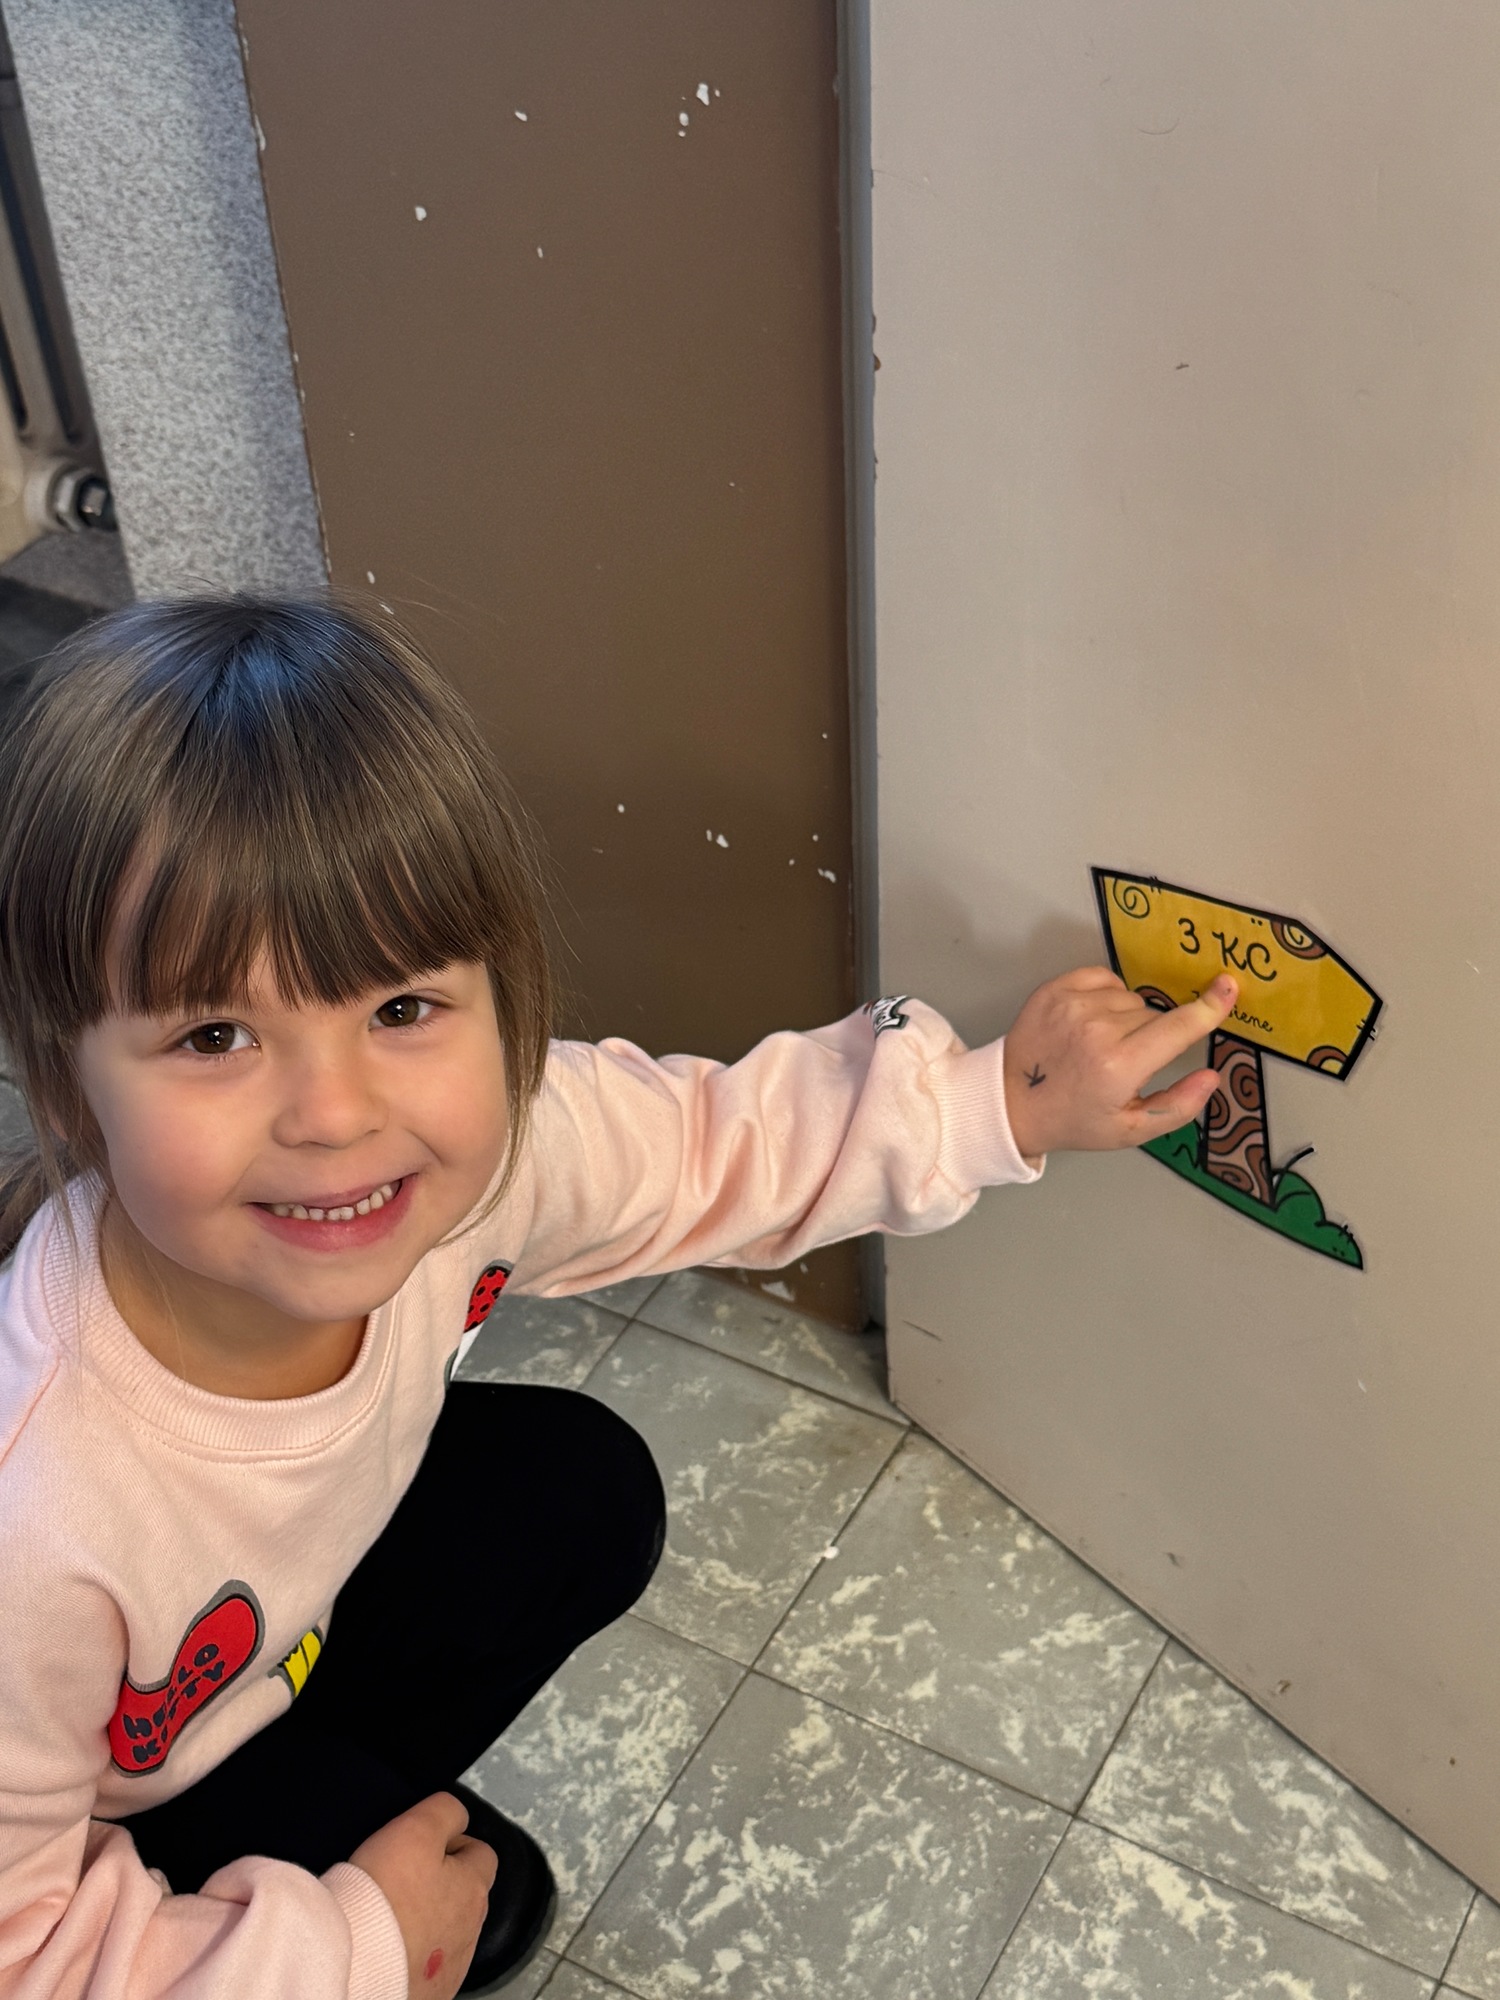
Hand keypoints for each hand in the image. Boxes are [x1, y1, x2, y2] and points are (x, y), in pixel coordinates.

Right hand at [350, 1793, 496, 1999]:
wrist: (355, 1968)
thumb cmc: (383, 1899)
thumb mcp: (417, 1827)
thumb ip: (445, 1811)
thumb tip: (456, 1814)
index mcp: (474, 1886)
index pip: (480, 1852)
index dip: (450, 1843)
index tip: (422, 1846)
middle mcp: (470, 1929)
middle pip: (463, 1895)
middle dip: (438, 1885)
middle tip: (400, 1881)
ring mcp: (450, 1966)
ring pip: (445, 1932)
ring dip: (425, 1922)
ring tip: (389, 1917)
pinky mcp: (427, 1992)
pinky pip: (424, 1966)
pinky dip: (410, 1956)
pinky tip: (386, 1948)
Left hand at [1003, 968, 1237, 1158]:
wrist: (1013, 1103)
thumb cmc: (1074, 1119)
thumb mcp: (1130, 1130)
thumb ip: (1178, 1106)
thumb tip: (1211, 1076)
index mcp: (1119, 1066)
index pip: (1178, 1028)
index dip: (1208, 1008)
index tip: (1228, 987)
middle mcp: (1097, 1029)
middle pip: (1154, 1014)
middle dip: (1150, 1036)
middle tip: (1122, 1063)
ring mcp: (1072, 1005)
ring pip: (1129, 998)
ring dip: (1125, 1017)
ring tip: (1100, 1046)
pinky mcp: (1054, 990)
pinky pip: (1103, 978)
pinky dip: (1104, 996)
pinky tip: (1090, 1022)